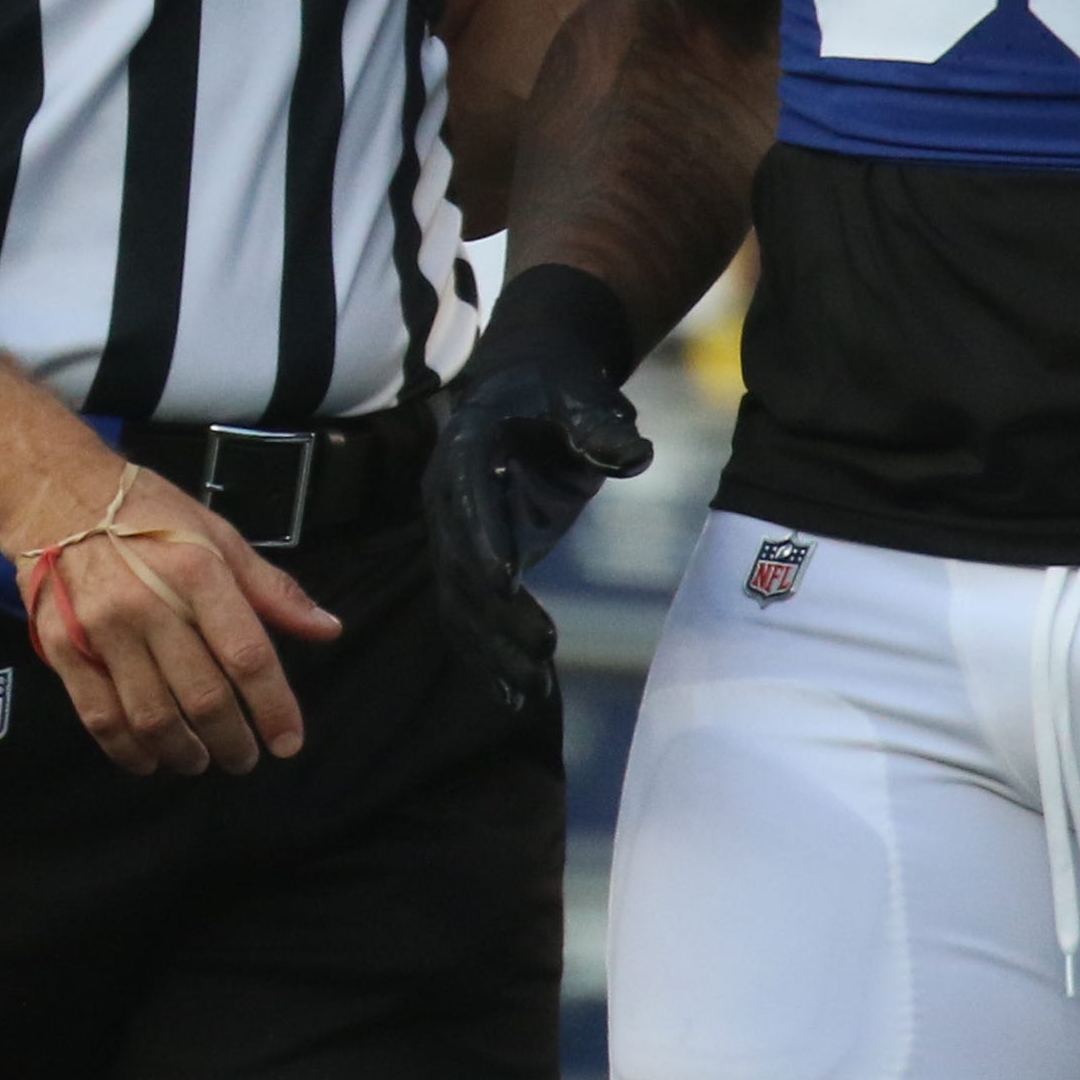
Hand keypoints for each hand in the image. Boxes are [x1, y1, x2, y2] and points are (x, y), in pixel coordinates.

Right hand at [4, 460, 339, 777]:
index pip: (246, 654)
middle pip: (202, 695)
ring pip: (152, 716)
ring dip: (184, 752)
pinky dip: (128, 751)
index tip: (288, 742)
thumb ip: (271, 589)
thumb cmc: (146, 515)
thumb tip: (327, 629)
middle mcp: (149, 602)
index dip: (274, 706)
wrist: (53, 494)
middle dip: (231, 741)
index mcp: (197, 571)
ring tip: (199, 760)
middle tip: (243, 758)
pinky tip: (149, 760)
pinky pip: (100, 716)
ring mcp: (101, 628)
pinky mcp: (64, 647)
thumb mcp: (216, 535)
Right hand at [425, 266, 652, 705]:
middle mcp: (447, 495)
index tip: (506, 583)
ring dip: (491, 648)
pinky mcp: (474, 557)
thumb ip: (599, 425)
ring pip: (460, 600)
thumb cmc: (556, 386)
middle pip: (460, 563)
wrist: (526, 383)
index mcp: (465, 447)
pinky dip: (488, 654)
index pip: (467, 500)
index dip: (483, 540)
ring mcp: (456, 530)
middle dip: (496, 614)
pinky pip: (471, 612)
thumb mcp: (579, 394)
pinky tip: (516, 696)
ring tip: (531, 691)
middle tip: (542, 653)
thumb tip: (631, 453)